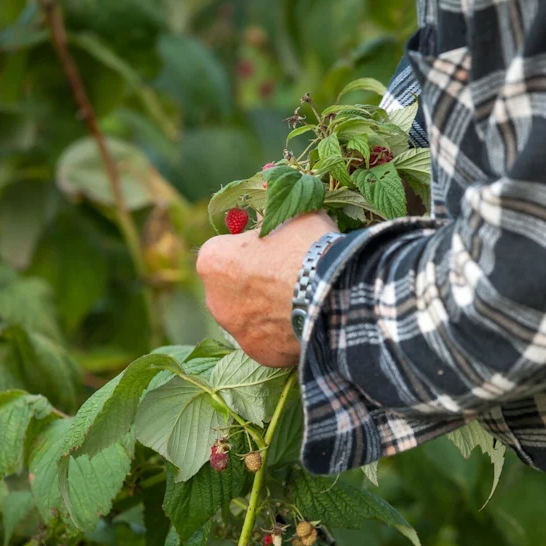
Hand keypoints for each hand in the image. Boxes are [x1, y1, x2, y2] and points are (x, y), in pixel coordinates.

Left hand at [197, 211, 337, 367]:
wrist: (333, 292)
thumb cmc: (308, 248)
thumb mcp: (292, 214)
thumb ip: (274, 210)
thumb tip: (271, 191)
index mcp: (212, 261)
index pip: (225, 251)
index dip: (250, 248)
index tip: (274, 248)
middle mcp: (214, 300)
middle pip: (233, 288)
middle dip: (254, 283)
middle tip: (288, 276)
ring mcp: (236, 331)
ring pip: (249, 316)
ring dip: (267, 309)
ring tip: (299, 300)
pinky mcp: (259, 354)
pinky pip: (268, 340)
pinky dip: (281, 334)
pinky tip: (303, 321)